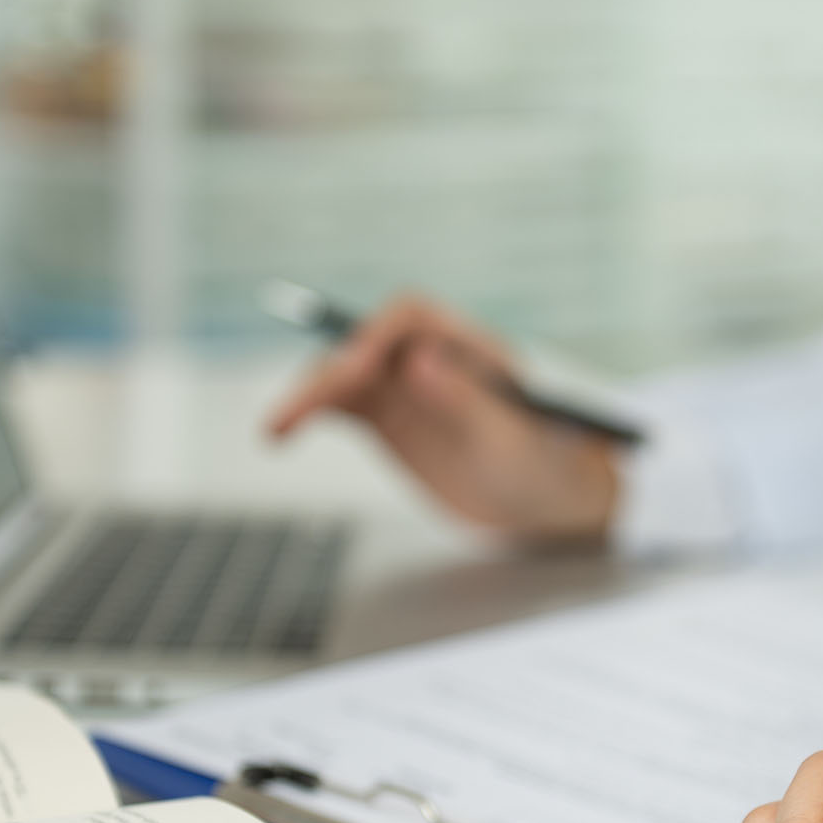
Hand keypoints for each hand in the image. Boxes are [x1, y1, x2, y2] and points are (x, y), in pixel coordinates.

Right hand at [267, 294, 620, 541]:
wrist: (547, 505)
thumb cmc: (545, 466)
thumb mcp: (510, 442)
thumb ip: (465, 402)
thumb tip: (419, 360)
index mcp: (472, 348)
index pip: (411, 317)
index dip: (374, 335)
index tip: (353, 372)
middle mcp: (433, 358)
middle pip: (367, 345)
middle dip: (330, 372)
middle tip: (299, 412)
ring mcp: (408, 388)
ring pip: (345, 376)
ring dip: (309, 395)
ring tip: (275, 430)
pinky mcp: (391, 419)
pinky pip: (342, 405)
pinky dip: (312, 413)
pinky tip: (282, 433)